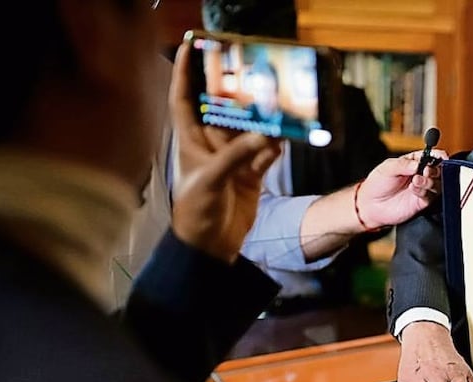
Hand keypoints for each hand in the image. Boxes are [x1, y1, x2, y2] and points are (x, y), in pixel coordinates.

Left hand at [169, 42, 281, 263]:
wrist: (210, 246)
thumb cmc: (195, 211)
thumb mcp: (210, 180)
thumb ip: (236, 155)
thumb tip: (265, 135)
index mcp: (191, 139)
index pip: (185, 97)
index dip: (187, 71)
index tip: (193, 45)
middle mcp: (212, 144)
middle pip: (225, 108)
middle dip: (238, 91)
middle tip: (254, 70)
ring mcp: (233, 158)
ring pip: (251, 129)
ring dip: (264, 118)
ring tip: (280, 100)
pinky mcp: (251, 173)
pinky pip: (266, 151)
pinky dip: (276, 143)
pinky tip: (287, 133)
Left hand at [356, 149, 447, 228]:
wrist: (371, 205)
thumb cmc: (378, 184)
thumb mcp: (388, 168)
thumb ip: (404, 164)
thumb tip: (418, 164)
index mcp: (415, 162)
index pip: (433, 156)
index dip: (439, 155)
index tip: (441, 156)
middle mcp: (421, 175)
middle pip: (439, 170)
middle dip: (435, 170)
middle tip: (426, 170)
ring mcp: (423, 189)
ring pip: (438, 184)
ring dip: (429, 181)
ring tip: (416, 180)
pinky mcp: (421, 202)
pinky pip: (430, 196)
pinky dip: (423, 191)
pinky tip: (413, 189)